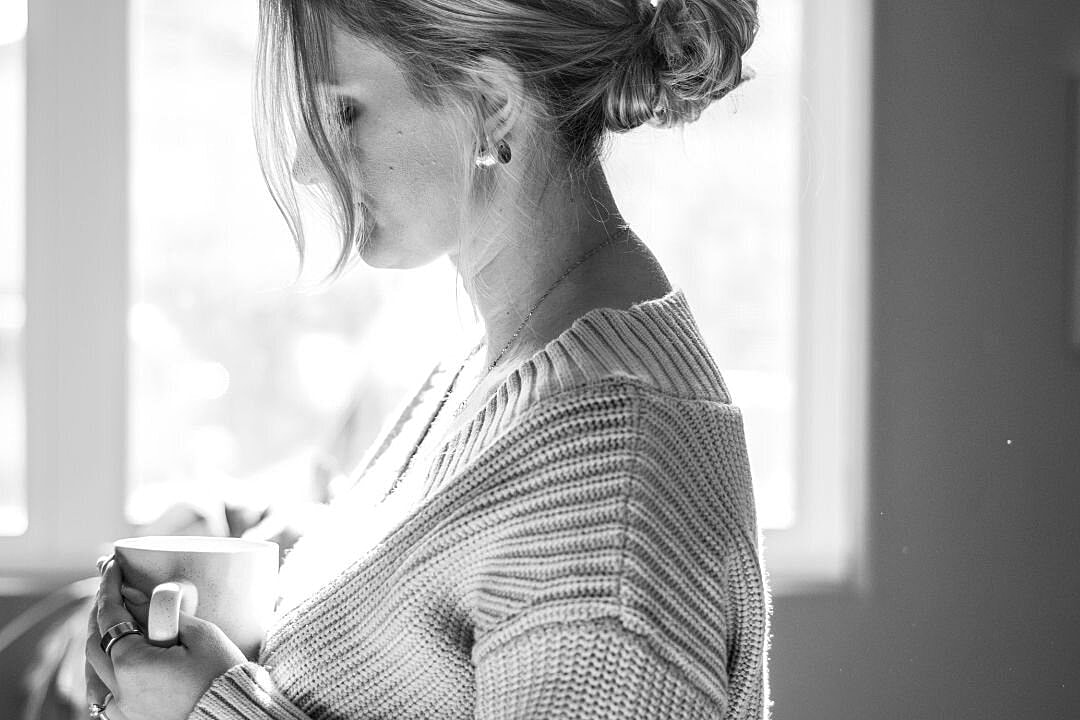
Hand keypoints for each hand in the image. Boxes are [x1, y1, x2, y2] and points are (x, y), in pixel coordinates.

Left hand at [85, 557, 245, 719]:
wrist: (234, 715)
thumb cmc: (223, 674)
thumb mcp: (199, 634)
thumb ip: (162, 612)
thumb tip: (134, 595)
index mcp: (132, 663)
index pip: (110, 616)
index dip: (109, 587)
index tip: (110, 566)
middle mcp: (118, 689)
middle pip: (93, 642)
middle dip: (100, 612)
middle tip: (112, 590)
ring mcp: (121, 710)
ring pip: (91, 671)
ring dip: (97, 642)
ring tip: (110, 622)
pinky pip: (100, 694)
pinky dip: (99, 673)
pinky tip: (109, 661)